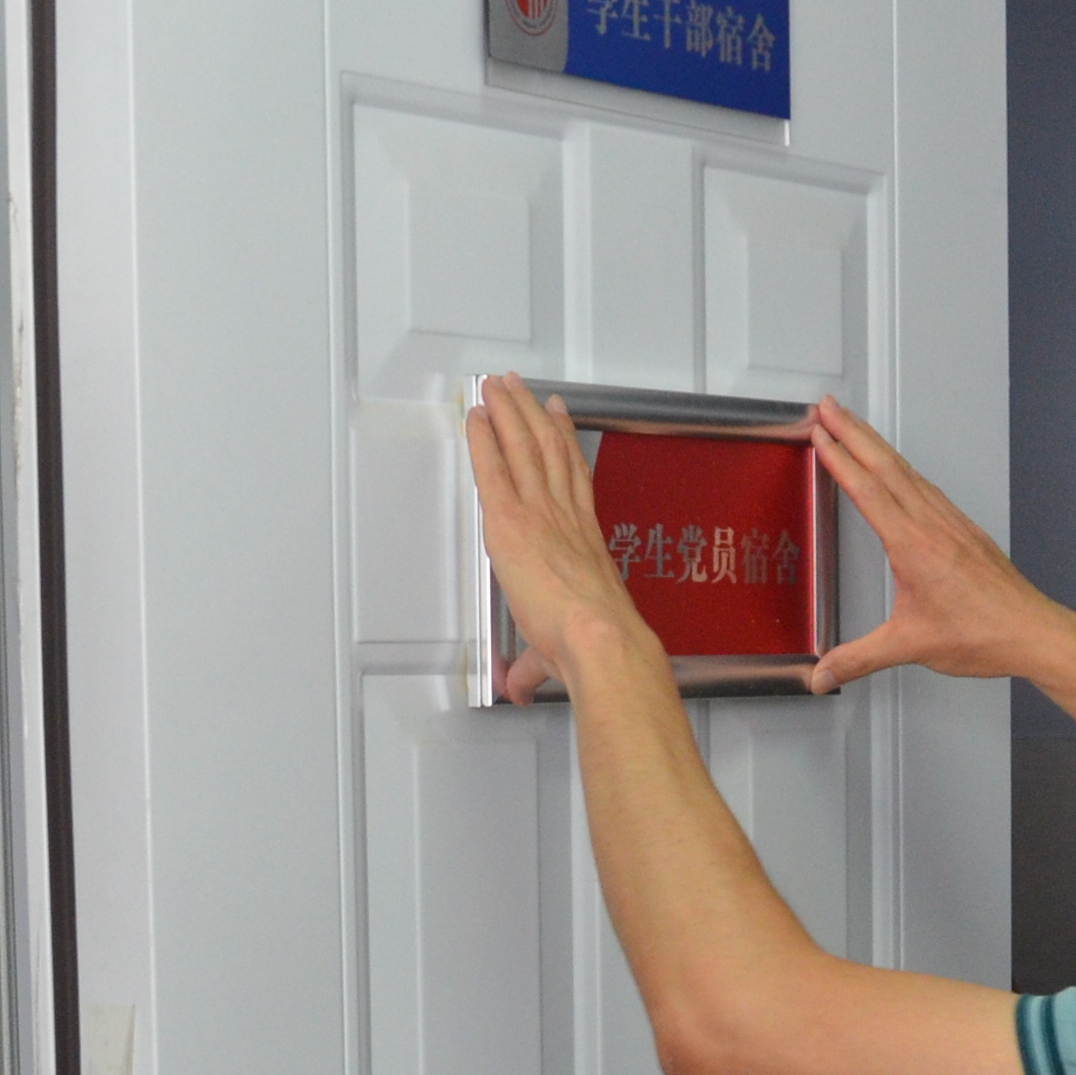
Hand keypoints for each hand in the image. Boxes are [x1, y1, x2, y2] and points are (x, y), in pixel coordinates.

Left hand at [466, 374, 652, 700]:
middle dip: (533, 414)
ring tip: (499, 385)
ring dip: (510, 411)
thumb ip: (530, 667)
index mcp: (584, 539)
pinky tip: (476, 416)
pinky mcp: (512, 520)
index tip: (559, 417)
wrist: (599, 638)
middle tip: (521, 388)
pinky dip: (485, 437)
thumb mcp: (555, 652)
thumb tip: (518, 689)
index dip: (566, 442)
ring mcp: (541, 513)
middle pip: (548, 450)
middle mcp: (566, 517)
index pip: (574, 478)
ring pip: (525, 446)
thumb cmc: (592, 644)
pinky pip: (495, 467)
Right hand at [803, 397, 1075, 692]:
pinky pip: (928, 486)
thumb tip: (822, 675)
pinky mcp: (965, 529)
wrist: (1033, 631)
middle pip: (886, 466)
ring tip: (854, 425)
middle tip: (828, 407)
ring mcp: (952, 522)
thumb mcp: (910, 646)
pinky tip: (900, 468)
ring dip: (877, 444)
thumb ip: (859, 659)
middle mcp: (933, 524)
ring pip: (908, 471)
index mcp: (914, 545)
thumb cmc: (983, 634)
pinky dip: (904, 468)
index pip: (869, 491)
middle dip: (854, 432)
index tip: (820, 434)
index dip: (841, 460)